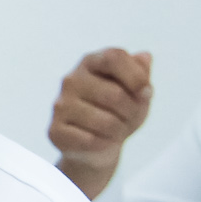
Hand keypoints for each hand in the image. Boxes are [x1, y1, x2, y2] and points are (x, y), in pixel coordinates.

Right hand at [51, 47, 153, 198]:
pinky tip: (100, 141)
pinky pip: (91, 140)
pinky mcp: (55, 130)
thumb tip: (144, 57)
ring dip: (119, 131)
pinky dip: (104, 144)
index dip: (136, 75)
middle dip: (132, 111)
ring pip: (106, 122)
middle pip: (115, 95)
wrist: (98, 144)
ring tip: (115, 130)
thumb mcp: (137, 91)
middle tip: (129, 117)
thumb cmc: (119, 111)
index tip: (146, 92)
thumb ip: (142, 73)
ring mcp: (60, 105)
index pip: (114, 57)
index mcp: (91, 62)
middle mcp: (71, 80)